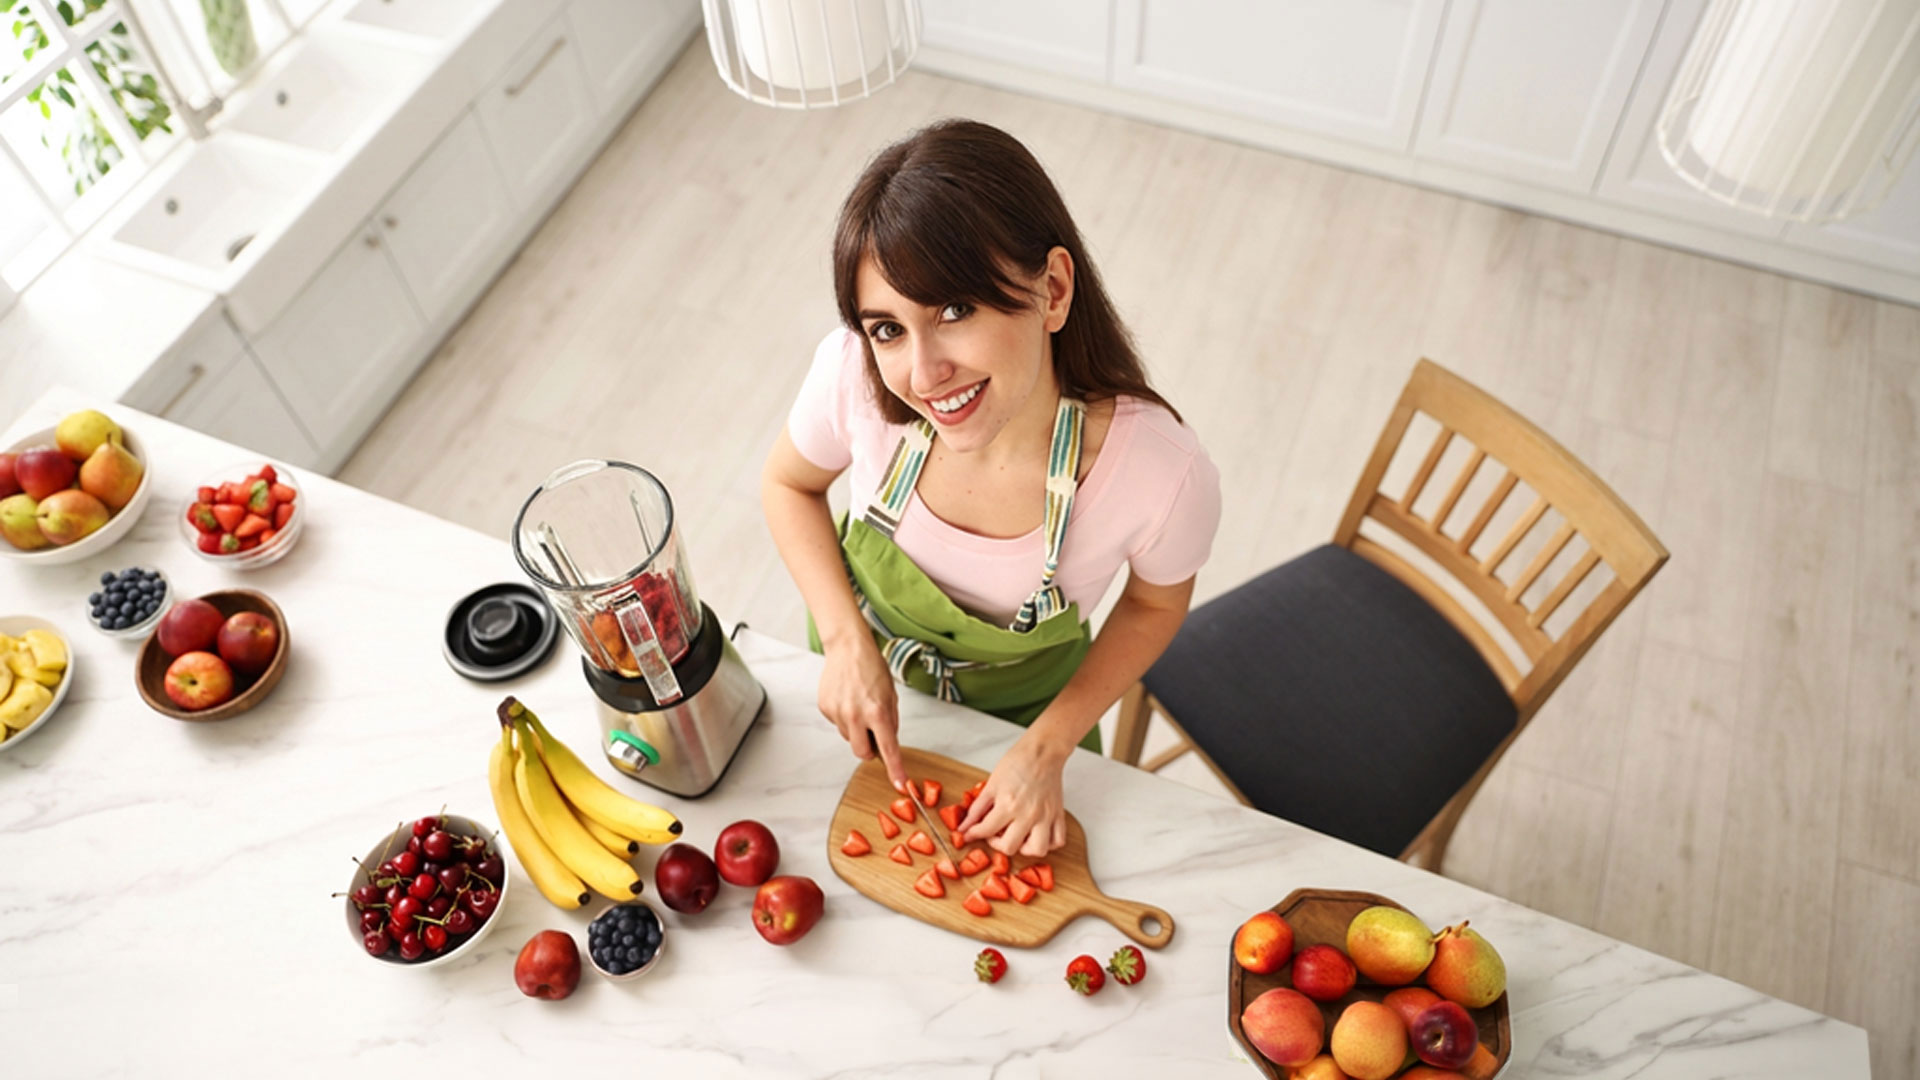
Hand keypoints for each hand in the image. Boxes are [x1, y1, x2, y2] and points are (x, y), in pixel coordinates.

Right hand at [817, 635, 907, 789]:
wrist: (848, 648)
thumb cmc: (872, 668)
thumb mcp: (890, 696)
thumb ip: (890, 722)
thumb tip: (887, 744)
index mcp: (877, 712)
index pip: (888, 749)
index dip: (895, 769)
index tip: (900, 784)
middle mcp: (856, 715)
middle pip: (862, 753)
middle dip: (870, 749)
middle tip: (874, 733)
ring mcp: (838, 713)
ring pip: (849, 738)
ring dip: (856, 730)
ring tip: (859, 706)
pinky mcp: (825, 708)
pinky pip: (838, 725)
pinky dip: (844, 718)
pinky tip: (847, 699)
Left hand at [957, 734, 1068, 856]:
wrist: (1042, 752)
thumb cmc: (1017, 762)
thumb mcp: (992, 784)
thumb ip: (977, 808)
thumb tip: (965, 825)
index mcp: (1009, 804)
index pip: (986, 830)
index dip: (974, 834)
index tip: (971, 833)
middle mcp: (1028, 814)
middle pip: (1010, 847)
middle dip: (997, 844)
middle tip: (994, 834)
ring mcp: (1045, 816)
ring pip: (1038, 850)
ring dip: (1025, 849)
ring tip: (1018, 838)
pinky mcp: (1058, 815)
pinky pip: (1058, 840)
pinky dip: (1049, 843)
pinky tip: (1037, 835)